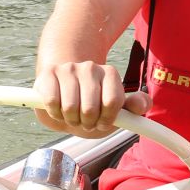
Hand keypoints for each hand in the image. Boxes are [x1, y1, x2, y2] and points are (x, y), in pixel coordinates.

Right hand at [32, 61, 148, 137]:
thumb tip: (141, 105)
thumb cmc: (93, 104)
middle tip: (85, 120)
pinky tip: (58, 109)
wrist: (63, 92)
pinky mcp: (48, 74)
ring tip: (72, 115)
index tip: (102, 122)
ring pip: (70, 107)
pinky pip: (51, 102)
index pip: (112, 102)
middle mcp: (90, 67)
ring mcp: (68, 68)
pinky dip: (54, 113)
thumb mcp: (116, 109)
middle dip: (87, 123)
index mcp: (110, 74)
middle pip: (90, 108)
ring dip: (70, 120)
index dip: (106, 119)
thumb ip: (135, 106)